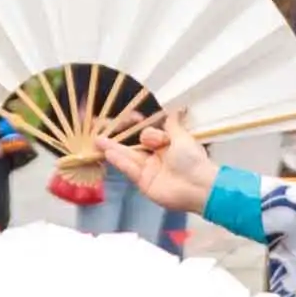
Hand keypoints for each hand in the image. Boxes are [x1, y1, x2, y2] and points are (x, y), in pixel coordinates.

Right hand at [98, 118, 217, 215]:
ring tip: (97, 140)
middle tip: (101, 129)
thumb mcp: (183, 137)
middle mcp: (156, 157)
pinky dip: (119, 161)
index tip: (128, 117)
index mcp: (166, 145)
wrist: (198, 187)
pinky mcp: (143, 183)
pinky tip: (107, 152)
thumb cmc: (192, 160)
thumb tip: (176, 109)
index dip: (136, 125)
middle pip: (133, 145)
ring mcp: (149, 170)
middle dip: (118, 137)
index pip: (147, 133)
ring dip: (113, 148)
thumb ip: (174, 125)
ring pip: (128, 156)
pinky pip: (129, 169)